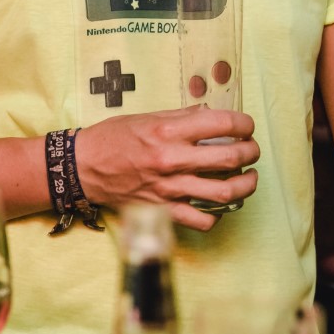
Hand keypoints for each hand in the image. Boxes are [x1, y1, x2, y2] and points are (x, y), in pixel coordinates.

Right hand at [75, 106, 259, 230]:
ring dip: (245, 184)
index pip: (220, 123)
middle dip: (250, 152)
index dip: (243, 123)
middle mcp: (172, 159)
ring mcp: (169, 188)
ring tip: (248, 177)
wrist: (82, 167)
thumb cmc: (112, 138)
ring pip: (223, 193)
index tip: (246, 125)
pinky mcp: (163, 210)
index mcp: (168, 130)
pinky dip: (218, 214)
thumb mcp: (146, 115)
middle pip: (229, 158)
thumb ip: (182, 116)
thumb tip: (210, 112)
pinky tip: (219, 203)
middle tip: (251, 149)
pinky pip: (202, 220)